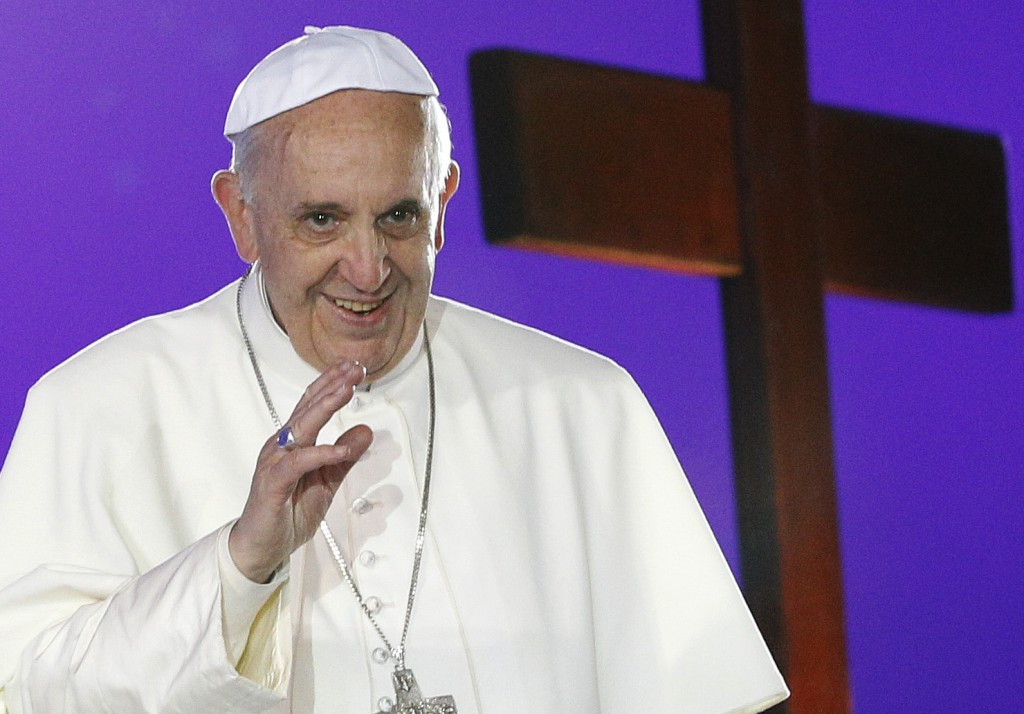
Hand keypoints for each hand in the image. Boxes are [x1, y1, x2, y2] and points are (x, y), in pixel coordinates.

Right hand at [229, 361, 372, 582]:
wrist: (262, 546)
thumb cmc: (289, 512)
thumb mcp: (327, 482)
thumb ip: (344, 457)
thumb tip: (366, 430)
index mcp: (293, 443)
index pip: (311, 405)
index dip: (331, 384)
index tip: (353, 367)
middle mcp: (281, 446)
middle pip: (308, 408)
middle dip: (332, 386)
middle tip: (355, 368)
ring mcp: (275, 463)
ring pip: (301, 428)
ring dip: (325, 407)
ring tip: (348, 391)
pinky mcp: (273, 483)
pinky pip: (298, 463)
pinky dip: (320, 454)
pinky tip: (339, 450)